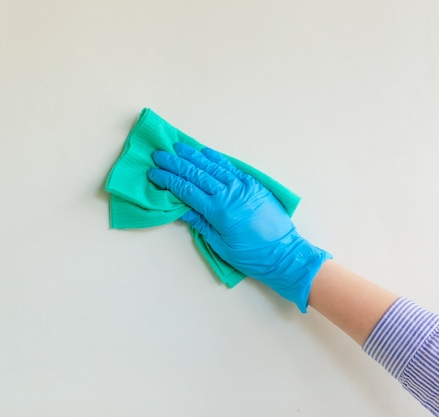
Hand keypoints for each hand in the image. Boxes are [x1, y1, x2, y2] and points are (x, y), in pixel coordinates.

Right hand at [148, 142, 330, 311]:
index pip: (186, 190)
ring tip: (178, 148)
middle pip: (196, 174)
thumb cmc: (251, 256)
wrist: (284, 253)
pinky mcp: (253, 184)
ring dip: (193, 156)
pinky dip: (217, 159)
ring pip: (213, 167)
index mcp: (217, 212)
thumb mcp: (221, 246)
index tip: (154, 172)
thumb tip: (182, 209)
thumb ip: (201, 225)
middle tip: (160, 155)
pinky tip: (205, 152)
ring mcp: (242, 186)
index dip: (168, 180)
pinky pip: (231, 167)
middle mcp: (228, 194)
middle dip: (176, 164)